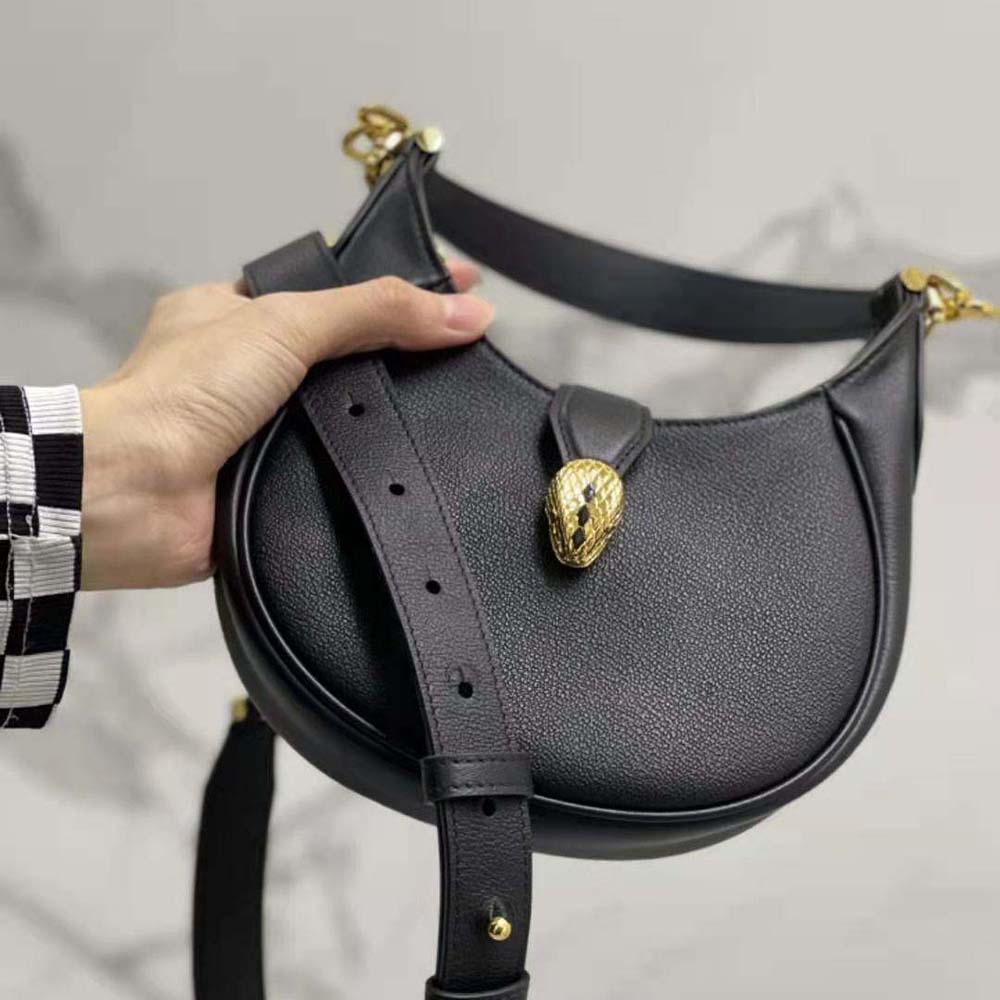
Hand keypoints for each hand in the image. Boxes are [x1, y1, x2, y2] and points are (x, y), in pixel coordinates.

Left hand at [80, 264, 491, 589]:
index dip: (397, 288)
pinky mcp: (273, 486)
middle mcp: (247, 372)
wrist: (132, 493)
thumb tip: (470, 313)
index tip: (467, 288)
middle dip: (401, 353)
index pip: (332, 292)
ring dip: (389, 416)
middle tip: (471, 355)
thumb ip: (376, 312)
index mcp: (235, 314)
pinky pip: (337, 469)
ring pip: (344, 414)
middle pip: (344, 354)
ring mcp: (260, 430)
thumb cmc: (189, 391)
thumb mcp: (286, 324)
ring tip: (462, 409)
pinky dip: (370, 467)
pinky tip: (419, 466)